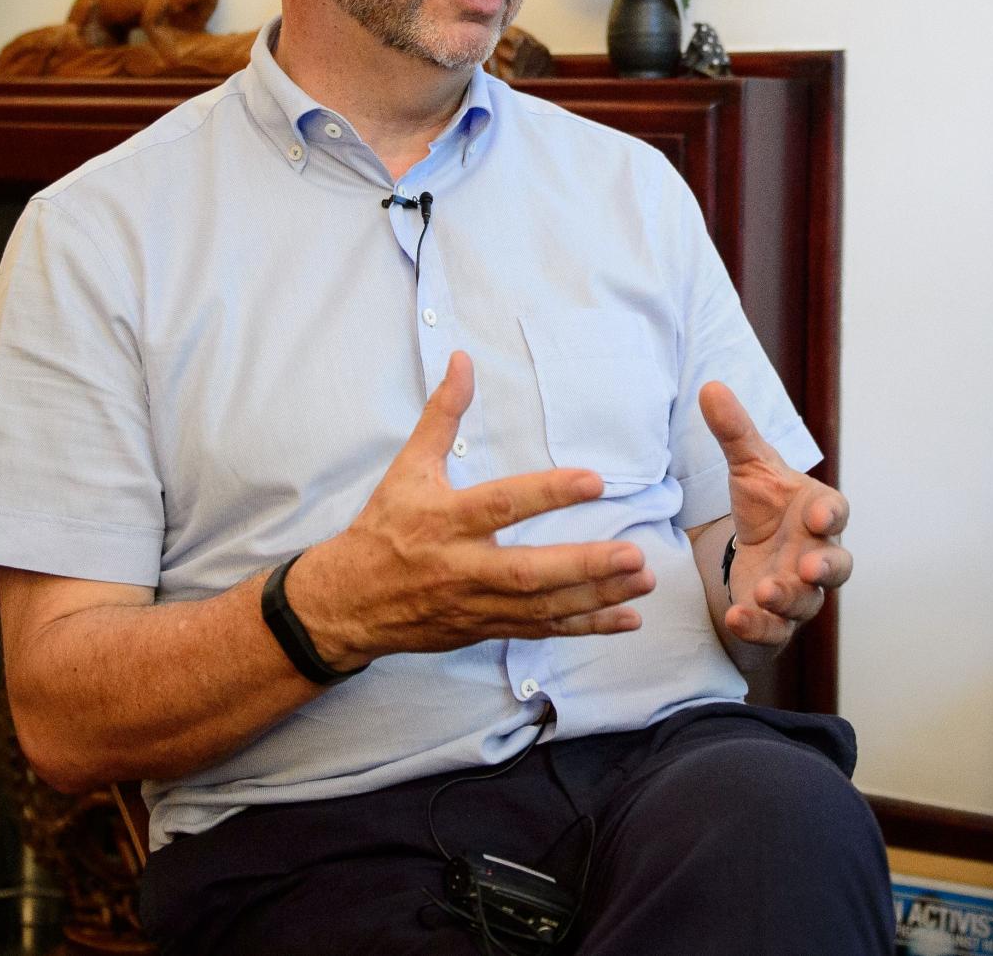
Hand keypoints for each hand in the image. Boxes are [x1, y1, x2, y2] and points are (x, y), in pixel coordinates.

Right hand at [289, 352, 655, 666]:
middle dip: (584, 566)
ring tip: (644, 580)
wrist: (348, 603)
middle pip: (528, 573)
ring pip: (542, 607)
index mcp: (445, 520)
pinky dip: (585, 627)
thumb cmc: (384, 528)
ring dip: (597, 597)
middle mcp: (463, 567)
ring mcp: (477, 604)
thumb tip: (463, 360)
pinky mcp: (486, 629)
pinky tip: (627, 617)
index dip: (548, 494)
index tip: (594, 481)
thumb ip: (442, 415)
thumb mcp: (407, 468)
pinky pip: (541, 631)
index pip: (502, 504)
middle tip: (635, 554)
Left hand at [702, 382, 851, 651]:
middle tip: (809, 566)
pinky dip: (760, 626)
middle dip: (826, 568)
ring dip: (789, 599)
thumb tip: (710, 386)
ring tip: (764, 592)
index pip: (836, 512)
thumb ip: (734, 431)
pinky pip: (776, 631)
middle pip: (836, 566)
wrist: (755, 550)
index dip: (831, 516)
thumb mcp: (747, 466)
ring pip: (807, 602)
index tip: (818, 516)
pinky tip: (739, 617)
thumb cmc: (765, 504)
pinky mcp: (777, 620)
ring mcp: (801, 591)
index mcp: (816, 512)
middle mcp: (816, 554)